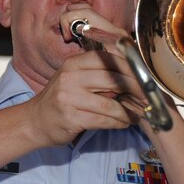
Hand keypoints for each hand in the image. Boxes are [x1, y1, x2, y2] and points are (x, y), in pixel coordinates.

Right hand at [27, 8, 150, 145]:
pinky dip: (118, 123)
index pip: (110, 60)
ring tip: (137, 115)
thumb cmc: (61, 100)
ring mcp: (70, 97)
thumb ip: (98, 74)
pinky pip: (103, 120)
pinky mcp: (71, 117)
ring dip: (128, 112)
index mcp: (75, 63)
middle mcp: (71, 77)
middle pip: (113, 80)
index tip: (146, 79)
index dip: (132, 69)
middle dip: (135, 91)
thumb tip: (132, 76)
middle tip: (148, 99)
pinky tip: (124, 124)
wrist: (35, 121)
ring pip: (110, 104)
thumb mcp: (75, 78)